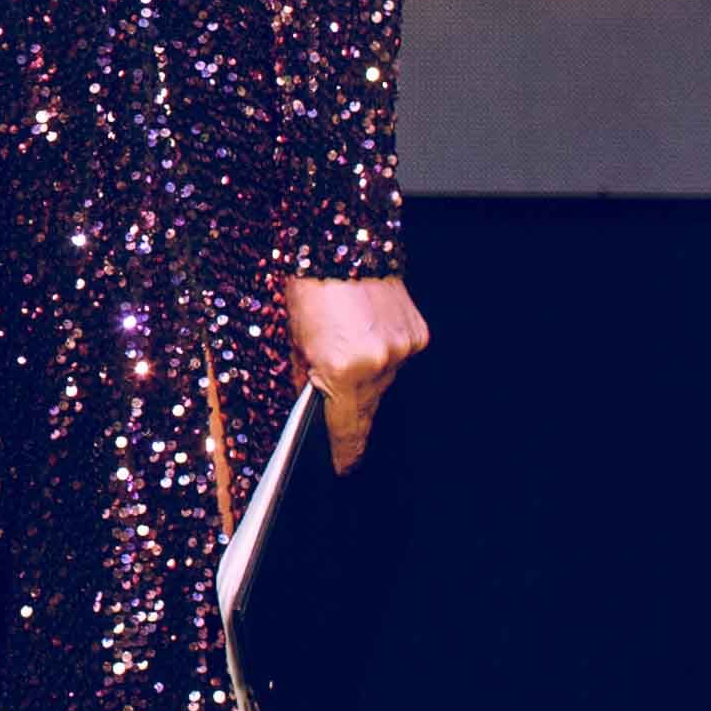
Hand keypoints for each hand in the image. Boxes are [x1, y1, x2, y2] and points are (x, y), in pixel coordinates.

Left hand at [282, 273, 427, 473]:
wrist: (339, 244)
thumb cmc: (310, 287)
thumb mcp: (294, 340)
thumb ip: (305, 379)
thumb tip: (312, 402)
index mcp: (344, 369)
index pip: (347, 427)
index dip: (346, 451)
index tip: (344, 466)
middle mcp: (379, 363)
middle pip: (368, 408)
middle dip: (351, 410)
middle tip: (338, 409)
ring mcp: (402, 347)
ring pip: (384, 382)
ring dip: (366, 377)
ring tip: (346, 353)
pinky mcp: (417, 333)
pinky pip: (398, 357)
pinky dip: (382, 353)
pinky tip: (366, 337)